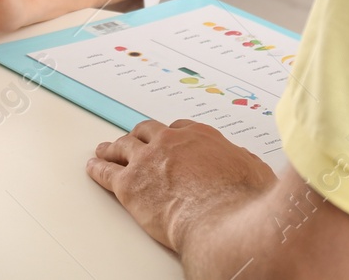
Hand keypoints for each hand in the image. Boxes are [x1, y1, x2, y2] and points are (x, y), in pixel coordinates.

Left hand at [86, 120, 276, 251]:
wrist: (223, 220)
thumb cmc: (243, 201)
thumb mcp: (254, 171)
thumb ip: (242, 162)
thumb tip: (244, 163)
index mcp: (199, 136)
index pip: (178, 128)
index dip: (169, 136)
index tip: (165, 139)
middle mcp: (170, 142)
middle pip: (146, 132)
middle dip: (138, 137)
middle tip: (132, 140)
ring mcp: (147, 160)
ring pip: (122, 147)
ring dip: (112, 148)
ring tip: (104, 150)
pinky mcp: (129, 184)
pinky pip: (107, 172)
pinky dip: (98, 169)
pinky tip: (94, 168)